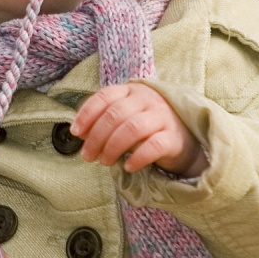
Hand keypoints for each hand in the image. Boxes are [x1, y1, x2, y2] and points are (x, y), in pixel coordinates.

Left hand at [71, 82, 206, 175]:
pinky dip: (137, 157)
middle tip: (88, 156)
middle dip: (96, 137)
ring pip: (132, 128)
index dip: (87, 114)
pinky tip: (128, 166)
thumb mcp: (123, 119)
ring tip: (105, 161)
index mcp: (131, 91)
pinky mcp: (173, 136)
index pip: (104, 96)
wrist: (183, 138)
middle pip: (115, 114)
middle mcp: (147, 99)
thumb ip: (102, 121)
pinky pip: (153, 145)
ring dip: (113, 147)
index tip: (76, 132)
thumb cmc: (146, 128)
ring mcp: (162, 116)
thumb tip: (79, 133)